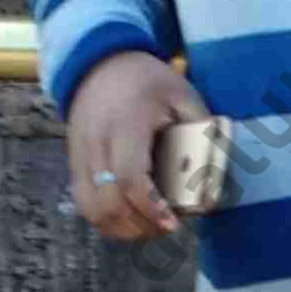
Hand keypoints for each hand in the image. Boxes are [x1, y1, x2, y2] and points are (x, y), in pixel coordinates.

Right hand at [67, 52, 210, 240]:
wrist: (101, 63)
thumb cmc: (147, 80)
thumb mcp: (182, 95)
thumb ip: (201, 132)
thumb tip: (216, 177)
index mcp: (125, 125)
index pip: (130, 177)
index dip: (151, 208)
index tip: (174, 223)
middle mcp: (96, 144)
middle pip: (108, 203)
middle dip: (141, 225)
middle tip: (168, 225)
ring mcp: (80, 156)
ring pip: (92, 210)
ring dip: (121, 228)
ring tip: (150, 225)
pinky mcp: (75, 164)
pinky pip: (84, 204)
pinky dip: (106, 220)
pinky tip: (130, 218)